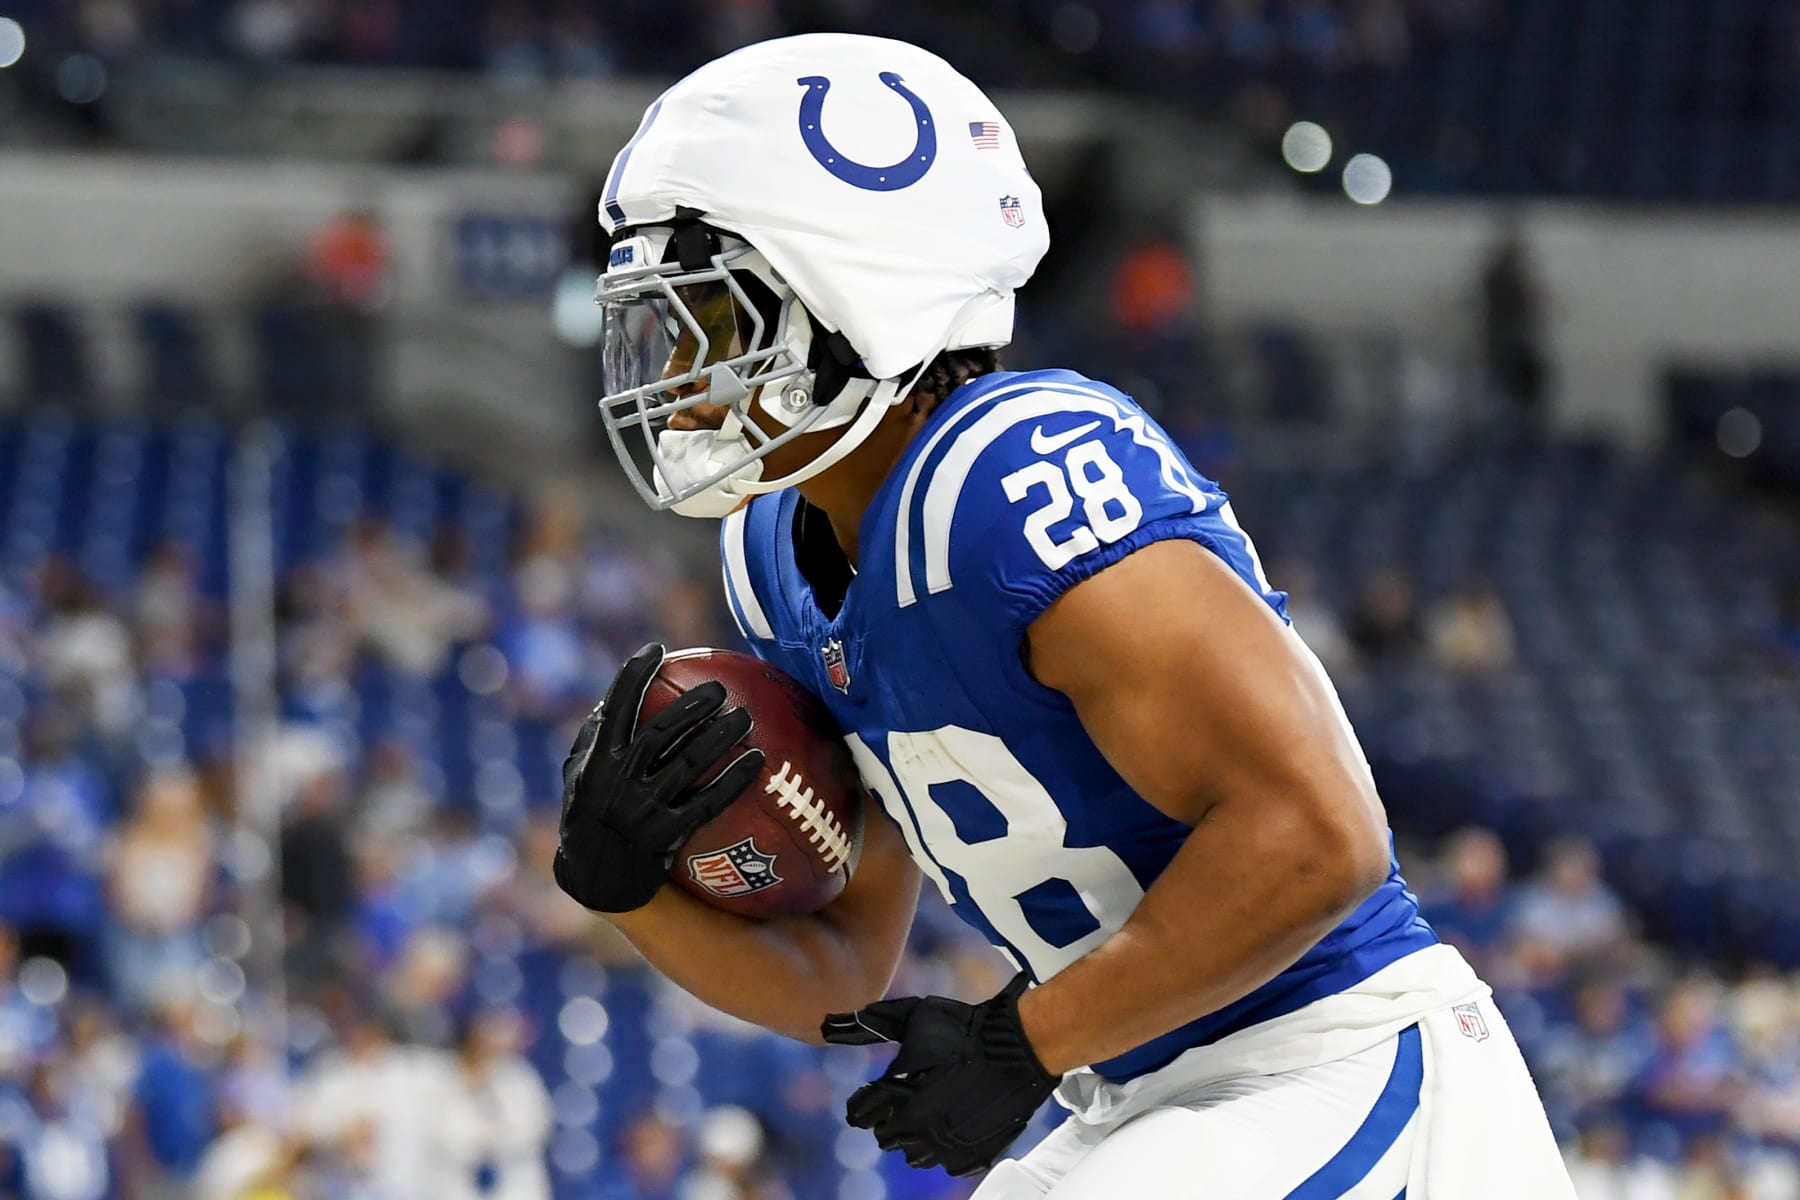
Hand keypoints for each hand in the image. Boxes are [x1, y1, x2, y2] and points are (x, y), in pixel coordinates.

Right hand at [554, 643, 764, 912]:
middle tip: (719, 687)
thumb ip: (593, 739)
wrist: (595, 879)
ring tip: (746, 717)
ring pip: (688, 765)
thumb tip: (612, 697)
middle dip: (691, 706)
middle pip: (661, 734)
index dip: (634, 676)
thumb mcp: (578, 777)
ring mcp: (643, 810)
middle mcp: (618, 782)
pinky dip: (733, 781)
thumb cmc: (588, 816)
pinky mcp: (666, 836)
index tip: (656, 649)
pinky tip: (758, 761)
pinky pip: (708, 804)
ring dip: (720, 738)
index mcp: (596, 761)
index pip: (616, 709)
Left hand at [820, 974, 1058, 1175]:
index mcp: (897, 1094)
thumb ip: (868, 1024)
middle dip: (890, 1117)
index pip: (858, 1113)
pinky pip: (946, 1164)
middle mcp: (917, 1126)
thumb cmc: (963, 1027)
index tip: (874, 1092)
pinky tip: (956, 1121)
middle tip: (909, 1096)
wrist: (1018, 1047)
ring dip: (917, 1136)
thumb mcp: (913, 1016)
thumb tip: (825, 1024)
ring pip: (913, 1156)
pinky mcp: (972, 1155)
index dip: (865, 1100)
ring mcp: (946, 1145)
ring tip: (933, 1109)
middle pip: (884, 1137)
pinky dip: (947, 1147)